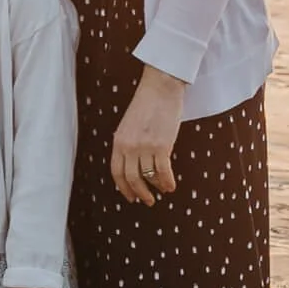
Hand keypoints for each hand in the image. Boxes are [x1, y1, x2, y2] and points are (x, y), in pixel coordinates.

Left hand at [110, 66, 185, 204]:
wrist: (161, 87)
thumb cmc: (148, 103)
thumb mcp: (129, 124)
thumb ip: (128, 143)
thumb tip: (135, 163)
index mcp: (118, 141)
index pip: (117, 172)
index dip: (123, 188)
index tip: (130, 196)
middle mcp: (129, 146)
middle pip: (131, 179)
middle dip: (139, 193)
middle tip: (147, 201)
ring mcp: (144, 147)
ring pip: (148, 177)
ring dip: (155, 188)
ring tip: (162, 192)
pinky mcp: (161, 146)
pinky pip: (163, 172)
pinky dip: (167, 182)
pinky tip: (171, 186)